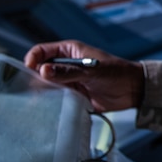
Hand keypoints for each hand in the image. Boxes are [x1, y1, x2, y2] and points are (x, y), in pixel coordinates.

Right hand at [24, 41, 144, 113]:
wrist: (133, 90)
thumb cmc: (116, 73)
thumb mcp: (92, 70)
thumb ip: (68, 72)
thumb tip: (43, 70)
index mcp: (69, 51)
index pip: (42, 51)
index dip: (33, 59)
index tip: (28, 69)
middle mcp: (65, 65)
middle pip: (41, 70)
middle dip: (35, 78)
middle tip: (31, 89)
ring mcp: (68, 81)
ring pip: (47, 86)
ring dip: (43, 93)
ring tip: (37, 101)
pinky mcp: (73, 96)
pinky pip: (57, 99)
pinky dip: (52, 104)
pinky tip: (48, 109)